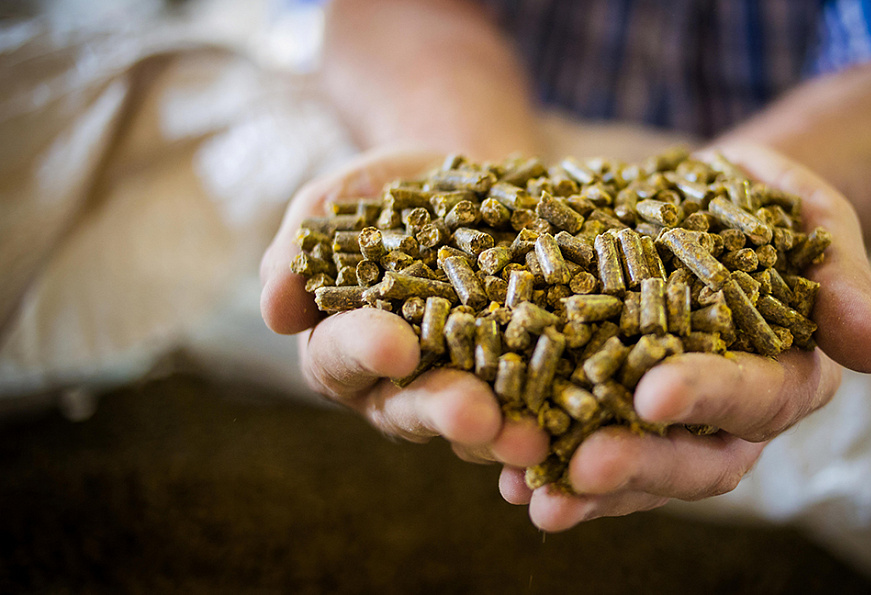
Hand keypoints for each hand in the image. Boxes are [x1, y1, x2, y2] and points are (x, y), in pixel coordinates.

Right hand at [260, 146, 547, 466]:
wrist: (473, 183)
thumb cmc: (392, 192)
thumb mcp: (340, 200)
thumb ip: (302, 250)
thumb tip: (274, 310)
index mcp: (343, 347)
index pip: (343, 355)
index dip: (367, 351)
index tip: (395, 344)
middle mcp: (400, 385)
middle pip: (415, 407)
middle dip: (444, 411)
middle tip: (474, 414)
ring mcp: (467, 389)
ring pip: (482, 424)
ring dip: (507, 433)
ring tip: (535, 436)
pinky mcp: (527, 383)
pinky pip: (540, 408)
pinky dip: (560, 419)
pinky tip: (584, 422)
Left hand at [498, 144, 870, 531]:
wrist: (703, 199)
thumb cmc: (765, 202)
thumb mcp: (809, 212)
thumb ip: (841, 271)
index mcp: (789, 372)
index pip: (758, 394)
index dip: (711, 396)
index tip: (656, 392)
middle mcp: (731, 416)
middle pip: (696, 459)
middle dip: (641, 464)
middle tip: (583, 466)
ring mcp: (670, 422)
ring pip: (637, 470)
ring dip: (585, 488)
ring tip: (528, 494)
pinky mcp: (611, 409)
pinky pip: (582, 445)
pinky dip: (547, 461)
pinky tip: (500, 476)